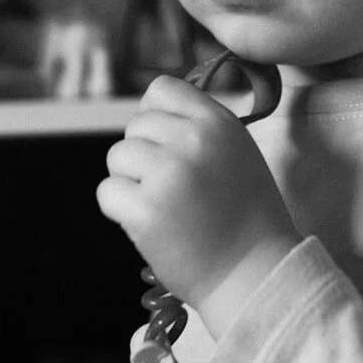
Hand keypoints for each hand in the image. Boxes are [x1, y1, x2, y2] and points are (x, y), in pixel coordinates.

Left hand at [97, 75, 301, 335]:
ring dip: (130, 181)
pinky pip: (107, 192)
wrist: (255, 273)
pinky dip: (119, 209)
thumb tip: (150, 111)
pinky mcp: (146, 209)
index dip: (155, 115)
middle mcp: (193, 140)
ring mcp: (168, 173)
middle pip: (135, 126)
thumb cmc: (246, 217)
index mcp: (218, 123)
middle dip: (143, 155)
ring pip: (117, 156)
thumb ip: (200, 127)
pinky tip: (148, 224)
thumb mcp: (237, 152)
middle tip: (168, 187)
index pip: (162, 89)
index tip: (164, 143)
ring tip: (161, 206)